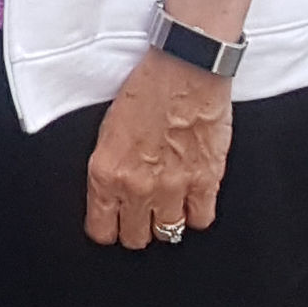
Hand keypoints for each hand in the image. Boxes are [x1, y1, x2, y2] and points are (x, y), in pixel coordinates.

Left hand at [85, 51, 233, 248]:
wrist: (184, 68)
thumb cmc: (147, 88)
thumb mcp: (107, 129)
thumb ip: (109, 167)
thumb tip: (110, 192)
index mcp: (106, 172)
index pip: (101, 230)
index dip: (107, 228)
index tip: (113, 222)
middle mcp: (138, 186)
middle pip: (135, 238)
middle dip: (136, 226)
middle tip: (141, 210)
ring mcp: (174, 187)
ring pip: (168, 233)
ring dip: (166, 220)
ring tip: (167, 202)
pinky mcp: (206, 181)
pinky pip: (200, 220)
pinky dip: (196, 212)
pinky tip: (192, 197)